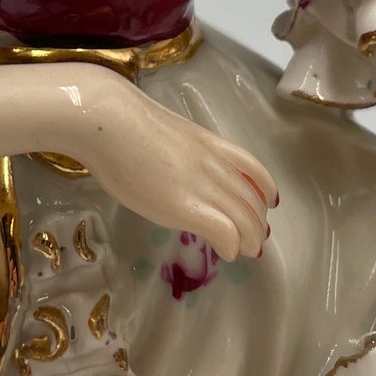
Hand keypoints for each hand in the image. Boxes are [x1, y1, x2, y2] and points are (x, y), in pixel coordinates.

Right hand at [71, 71, 277, 259]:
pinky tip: (226, 253)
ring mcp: (201, 185)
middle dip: (258, 222)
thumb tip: (171, 169)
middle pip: (251, 198)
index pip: (251, 168)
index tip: (269, 202)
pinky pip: (224, 230)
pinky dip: (231, 245)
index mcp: (208, 143)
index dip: (265, 188)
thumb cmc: (119, 125)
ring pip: (244, 217)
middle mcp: (213, 164)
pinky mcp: (186, 207)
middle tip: (256, 238)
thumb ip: (177, 153)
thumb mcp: (162, 135)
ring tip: (247, 251)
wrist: (106, 122)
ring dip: (250, 238)